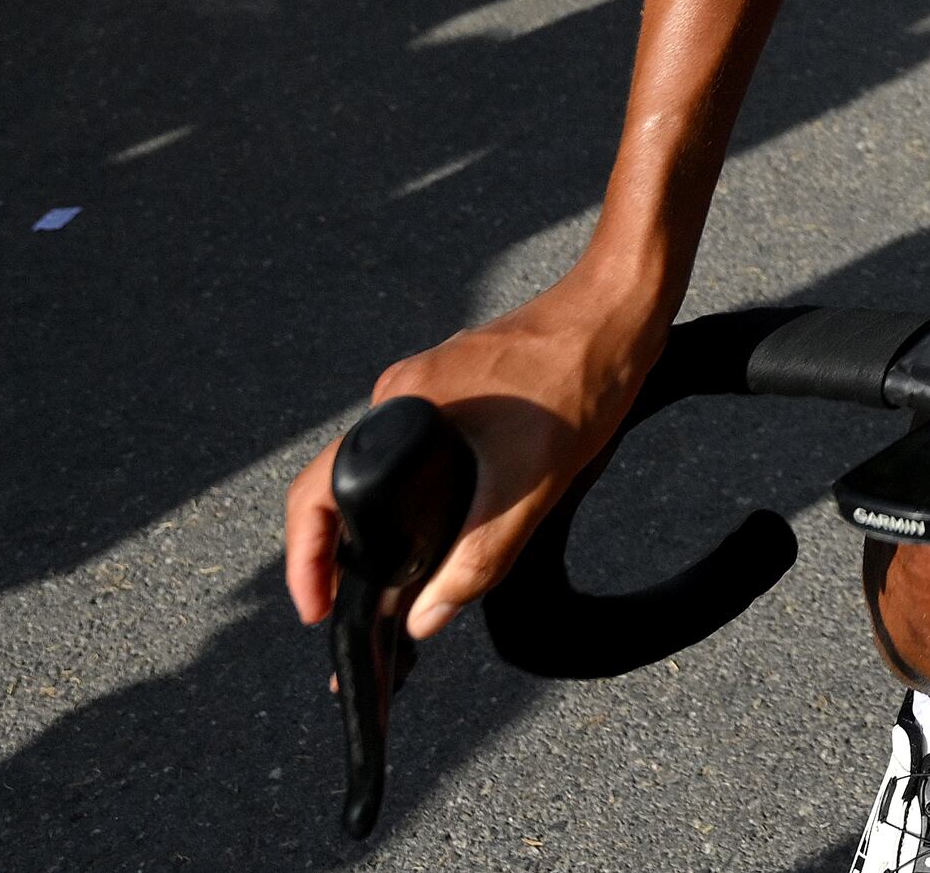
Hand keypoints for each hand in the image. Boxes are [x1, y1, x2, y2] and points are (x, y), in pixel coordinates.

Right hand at [282, 270, 665, 645]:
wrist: (622, 309)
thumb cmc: (580, 376)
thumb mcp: (532, 483)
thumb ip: (479, 556)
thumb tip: (425, 620)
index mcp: (400, 406)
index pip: (318, 490)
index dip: (306, 558)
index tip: (316, 609)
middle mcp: (404, 393)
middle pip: (348, 485)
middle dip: (345, 553)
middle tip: (359, 612)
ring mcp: (434, 386)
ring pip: (391, 468)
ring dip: (388, 523)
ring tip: (402, 582)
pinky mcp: (465, 386)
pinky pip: (424, 449)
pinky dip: (423, 493)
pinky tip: (451, 524)